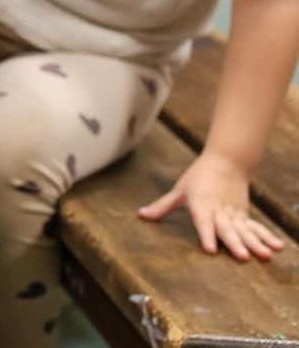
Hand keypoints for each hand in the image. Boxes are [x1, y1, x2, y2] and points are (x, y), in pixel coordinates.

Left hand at [139, 151, 285, 260]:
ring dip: (256, 243)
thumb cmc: (197, 177)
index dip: (205, 235)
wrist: (226, 161)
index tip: (210, 249)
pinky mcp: (244, 214)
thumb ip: (162, 206)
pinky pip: (256, 227)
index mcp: (201, 203)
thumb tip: (141, 215)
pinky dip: (266, 237)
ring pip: (245, 230)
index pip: (202, 221)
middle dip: (235, 244)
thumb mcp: (179, 191)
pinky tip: (278, 247)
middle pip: (227, 229)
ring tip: (266, 256)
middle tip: (243, 258)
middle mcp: (220, 209)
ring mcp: (235, 212)